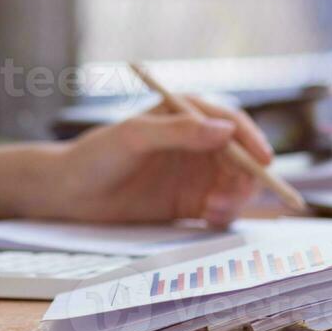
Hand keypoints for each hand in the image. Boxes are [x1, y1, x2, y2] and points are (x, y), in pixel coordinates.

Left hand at [0, 99, 273, 227]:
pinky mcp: (190, 201)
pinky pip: (221, 207)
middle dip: (246, 177)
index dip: (252, 141)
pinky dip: (224, 213)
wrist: (68, 194)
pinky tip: (208, 217)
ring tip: (213, 210)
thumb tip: (226, 130)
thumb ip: (181, 131)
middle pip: (242, 156)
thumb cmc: (96, 155)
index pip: (232, 123)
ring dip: (235, 198)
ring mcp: (196, 172)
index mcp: (188, 114)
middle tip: (230, 196)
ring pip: (236, 184)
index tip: (263, 161)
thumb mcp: (135, 135)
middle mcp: (198, 142)